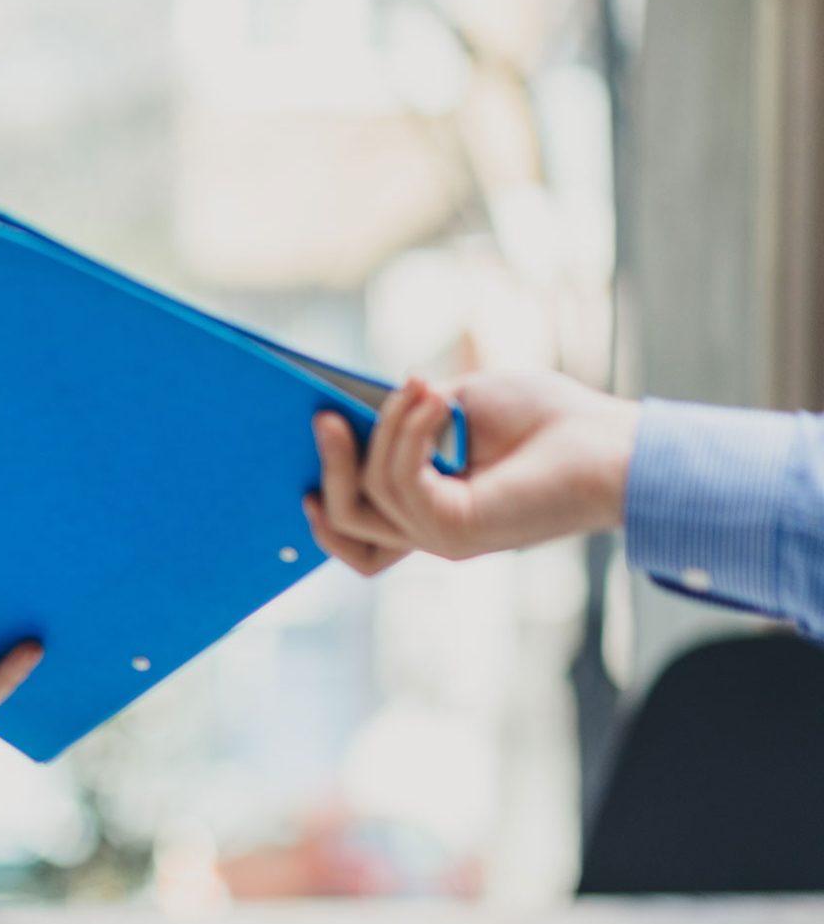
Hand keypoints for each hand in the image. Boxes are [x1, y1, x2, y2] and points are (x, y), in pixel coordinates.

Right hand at [305, 369, 638, 575]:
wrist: (611, 445)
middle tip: (323, 416)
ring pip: (364, 497)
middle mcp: (429, 531)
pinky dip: (405, 436)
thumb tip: (360, 410)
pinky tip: (431, 401)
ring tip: (414, 387)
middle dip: (326, 465)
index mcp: (430, 508)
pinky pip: (399, 485)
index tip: (311, 438)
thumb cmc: (548, 420)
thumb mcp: (460, 404)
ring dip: (381, 432)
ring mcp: (439, 537)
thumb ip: (409, 417)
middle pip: (345, 519)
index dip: (322, 493)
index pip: (357, 528)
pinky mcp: (454, 530)